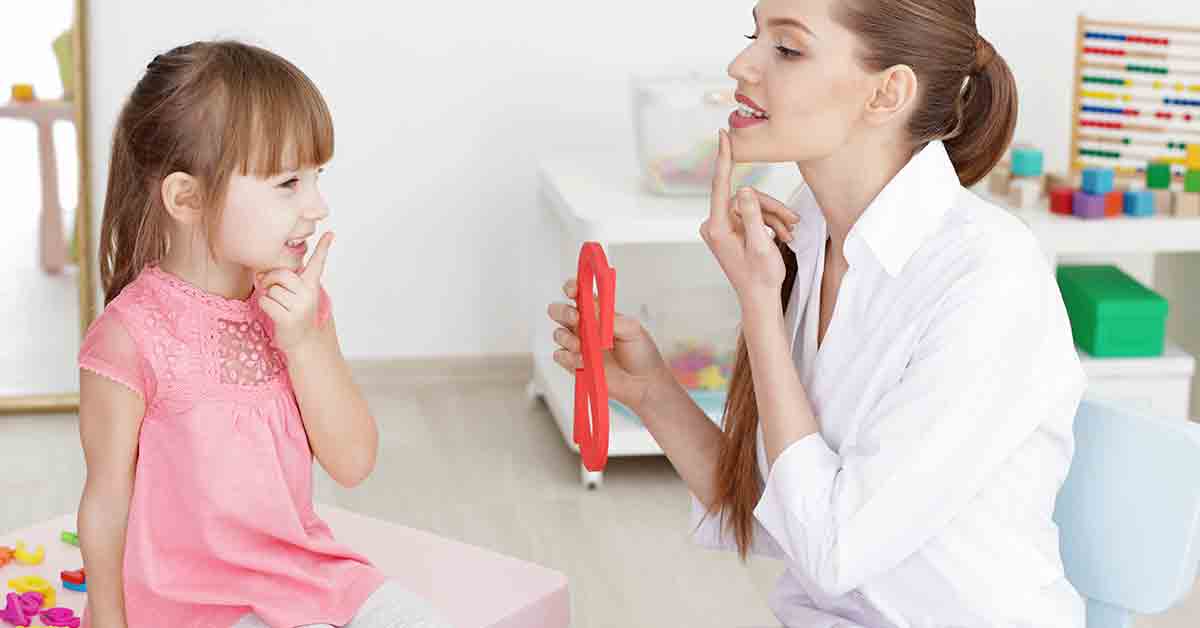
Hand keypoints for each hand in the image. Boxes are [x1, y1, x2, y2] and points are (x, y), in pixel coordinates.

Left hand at [258, 232, 332, 354]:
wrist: (303, 342)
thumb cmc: (295, 314)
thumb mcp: (296, 295)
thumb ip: (284, 280)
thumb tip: (259, 273)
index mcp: (312, 286)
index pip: (318, 263)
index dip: (323, 248)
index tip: (330, 233)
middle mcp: (309, 294)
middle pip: (282, 274)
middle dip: (269, 279)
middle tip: (268, 287)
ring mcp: (300, 307)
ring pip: (272, 289)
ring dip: (268, 296)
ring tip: (277, 305)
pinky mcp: (288, 318)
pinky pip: (266, 302)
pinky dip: (264, 306)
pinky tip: (274, 313)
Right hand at [547, 279, 669, 412]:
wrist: (644, 383)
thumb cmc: (641, 352)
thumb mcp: (632, 330)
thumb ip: (612, 319)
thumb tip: (593, 309)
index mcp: (598, 312)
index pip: (578, 294)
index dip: (571, 288)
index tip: (572, 291)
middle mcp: (584, 326)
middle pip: (560, 311)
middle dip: (563, 312)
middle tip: (576, 319)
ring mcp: (578, 345)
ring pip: (558, 334)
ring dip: (568, 338)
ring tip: (583, 347)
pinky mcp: (574, 364)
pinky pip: (560, 356)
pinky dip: (568, 357)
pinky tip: (583, 361)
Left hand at [700, 129, 789, 303]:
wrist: (760, 298)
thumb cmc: (760, 277)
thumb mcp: (761, 245)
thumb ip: (753, 216)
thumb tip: (744, 189)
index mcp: (716, 228)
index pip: (720, 185)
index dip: (724, 157)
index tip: (723, 135)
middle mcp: (715, 225)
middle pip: (746, 198)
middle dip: (770, 208)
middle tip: (792, 222)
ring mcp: (722, 228)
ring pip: (752, 206)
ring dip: (773, 217)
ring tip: (790, 233)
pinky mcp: (731, 230)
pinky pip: (752, 215)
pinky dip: (769, 223)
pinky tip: (782, 236)